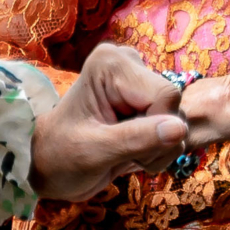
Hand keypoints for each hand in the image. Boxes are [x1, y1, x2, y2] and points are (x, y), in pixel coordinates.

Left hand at [29, 42, 189, 201]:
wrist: (49, 165)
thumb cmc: (61, 156)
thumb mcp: (93, 152)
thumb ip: (136, 139)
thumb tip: (180, 128)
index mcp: (111, 64)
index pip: (165, 95)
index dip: (157, 129)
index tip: (128, 149)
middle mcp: (128, 64)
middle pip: (174, 106)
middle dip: (158, 141)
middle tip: (124, 154)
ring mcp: (138, 82)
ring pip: (177, 120)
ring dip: (158, 148)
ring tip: (125, 153)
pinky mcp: (145, 101)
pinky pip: (173, 127)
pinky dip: (158, 148)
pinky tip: (133, 151)